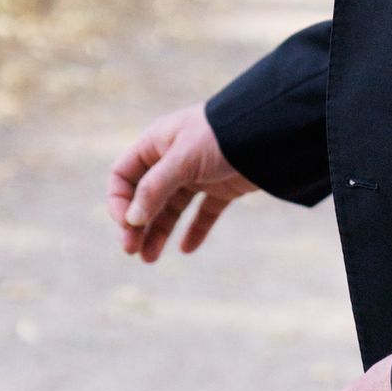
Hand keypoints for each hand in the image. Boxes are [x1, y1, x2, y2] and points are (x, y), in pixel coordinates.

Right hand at [107, 103, 258, 263]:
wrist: (272, 131)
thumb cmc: (222, 136)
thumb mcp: (183, 159)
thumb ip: (155, 188)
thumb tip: (131, 219)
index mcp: (158, 144)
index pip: (124, 175)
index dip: (119, 201)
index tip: (126, 225)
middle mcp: (174, 159)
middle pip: (144, 196)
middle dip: (136, 223)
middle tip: (133, 251)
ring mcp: (198, 174)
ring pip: (171, 208)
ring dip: (159, 232)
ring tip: (150, 259)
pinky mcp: (222, 188)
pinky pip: (203, 213)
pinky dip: (195, 230)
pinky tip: (187, 249)